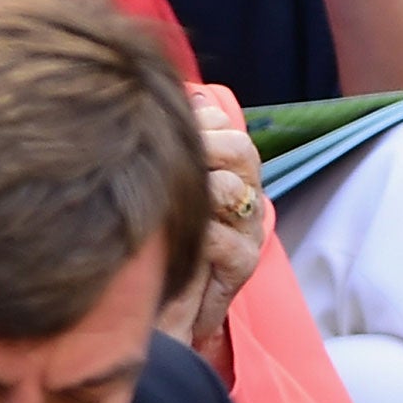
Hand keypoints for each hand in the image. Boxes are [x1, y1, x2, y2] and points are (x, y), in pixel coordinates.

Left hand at [158, 101, 265, 375]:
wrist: (159, 309)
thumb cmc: (154, 241)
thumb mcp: (159, 186)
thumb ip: (174, 141)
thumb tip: (179, 94)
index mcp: (228, 166)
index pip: (224, 124)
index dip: (198, 122)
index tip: (166, 131)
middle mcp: (245, 192)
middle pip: (239, 148)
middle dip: (204, 149)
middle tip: (173, 162)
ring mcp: (247, 229)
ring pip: (233, 189)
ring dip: (199, 191)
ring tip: (171, 202)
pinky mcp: (243, 266)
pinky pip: (226, 241)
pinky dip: (200, 236)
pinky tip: (177, 239)